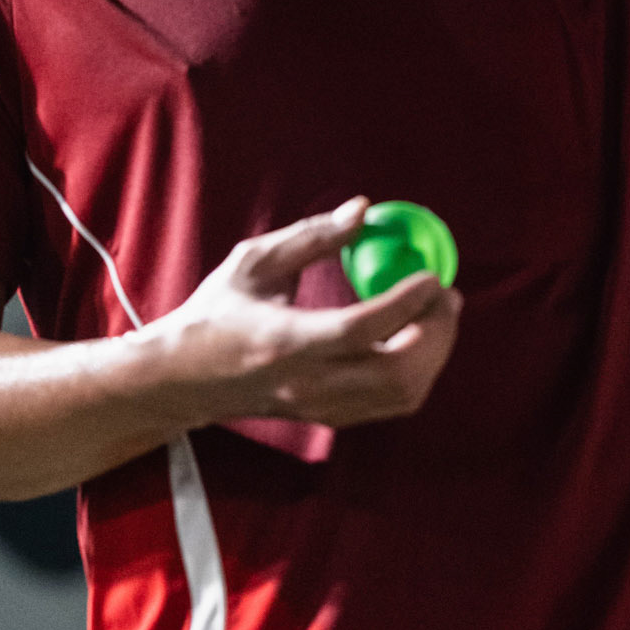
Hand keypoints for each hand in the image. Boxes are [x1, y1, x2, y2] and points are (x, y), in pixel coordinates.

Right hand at [158, 197, 461, 430]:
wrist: (183, 380)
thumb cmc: (216, 312)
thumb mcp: (254, 261)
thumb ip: (312, 236)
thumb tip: (364, 210)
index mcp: (286, 341)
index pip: (362, 329)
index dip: (407, 302)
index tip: (432, 275)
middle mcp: (308, 384)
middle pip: (397, 372)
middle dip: (437, 332)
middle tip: (445, 294)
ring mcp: (321, 408)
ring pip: (403, 395)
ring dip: (434, 353)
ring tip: (438, 312)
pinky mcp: (329, 419)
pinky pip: (391, 404)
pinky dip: (418, 371)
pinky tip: (417, 337)